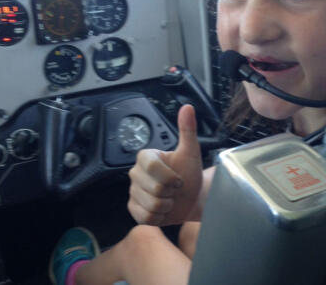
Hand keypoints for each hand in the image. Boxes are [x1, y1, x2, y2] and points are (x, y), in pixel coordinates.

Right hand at [127, 104, 202, 225]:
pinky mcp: (134, 209)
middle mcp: (136, 173)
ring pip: (151, 204)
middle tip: (176, 189)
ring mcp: (133, 192)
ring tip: (170, 199)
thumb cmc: (189, 173)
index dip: (170, 176)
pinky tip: (164, 209)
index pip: (151, 166)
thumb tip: (187, 108)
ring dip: (167, 205)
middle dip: (171, 192)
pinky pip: (146, 217)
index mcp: (146, 157)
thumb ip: (187, 130)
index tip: (179, 178)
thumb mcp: (191, 152)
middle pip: (154, 188)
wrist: (192, 197)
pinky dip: (160, 217)